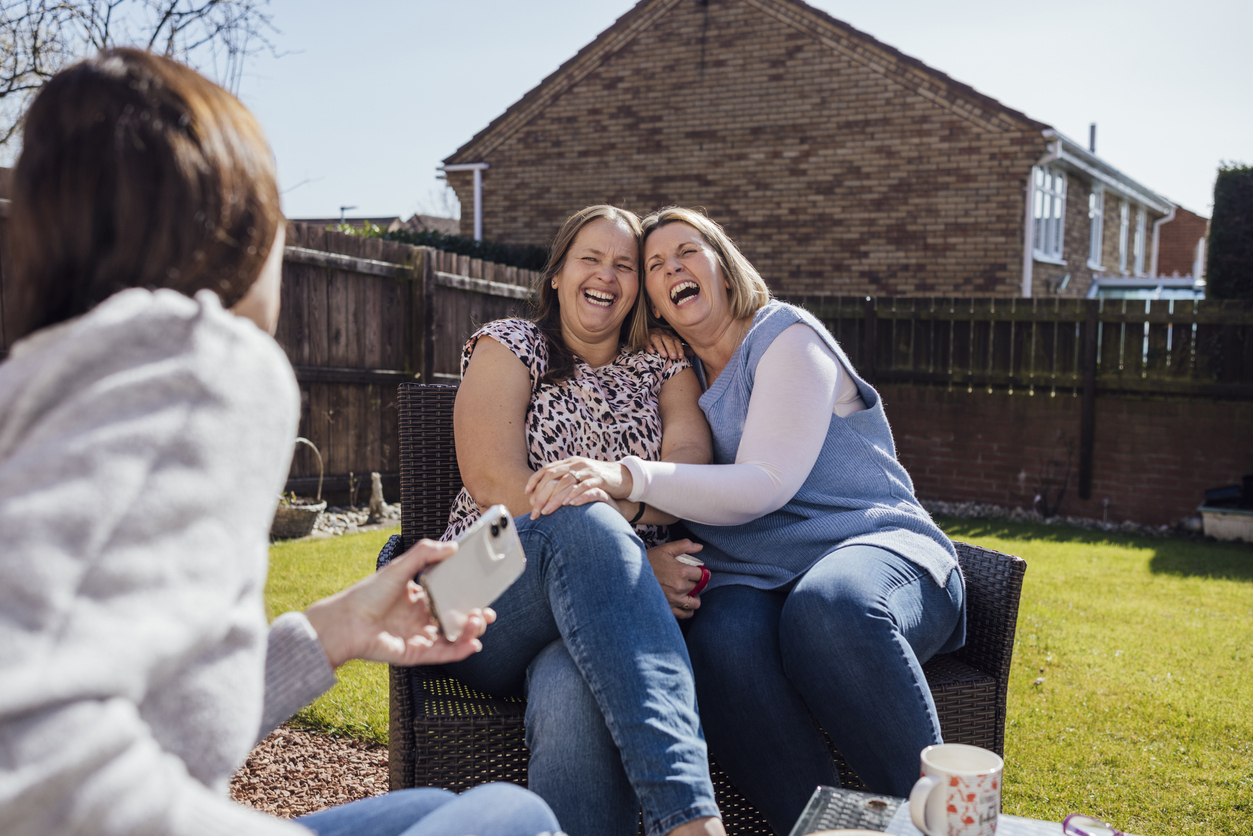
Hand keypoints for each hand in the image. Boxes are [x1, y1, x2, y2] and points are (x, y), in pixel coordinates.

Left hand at [304, 539, 495, 668]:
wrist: (346, 621)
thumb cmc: (367, 594)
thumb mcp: (398, 567)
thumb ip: (425, 553)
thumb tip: (452, 545)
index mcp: (419, 598)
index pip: (451, 597)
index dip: (469, 596)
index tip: (484, 591)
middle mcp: (422, 618)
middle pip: (456, 619)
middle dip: (476, 617)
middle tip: (488, 612)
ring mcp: (420, 637)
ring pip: (454, 637)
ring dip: (471, 632)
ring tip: (479, 621)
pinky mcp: (416, 653)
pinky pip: (444, 654)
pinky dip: (460, 651)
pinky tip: (473, 644)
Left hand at [525, 456, 631, 518]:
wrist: (623, 477)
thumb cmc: (598, 481)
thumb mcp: (579, 476)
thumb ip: (564, 480)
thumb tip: (546, 491)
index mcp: (569, 462)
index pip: (547, 469)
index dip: (535, 479)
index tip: (526, 493)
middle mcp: (577, 464)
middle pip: (553, 477)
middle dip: (542, 494)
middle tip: (535, 510)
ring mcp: (588, 471)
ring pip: (567, 483)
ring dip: (555, 498)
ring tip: (547, 511)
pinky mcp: (600, 479)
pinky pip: (585, 487)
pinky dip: (576, 496)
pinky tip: (569, 506)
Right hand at [646, 328, 684, 359]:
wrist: (644, 337)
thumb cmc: (660, 343)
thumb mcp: (671, 345)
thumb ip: (680, 349)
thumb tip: (694, 353)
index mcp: (669, 335)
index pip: (676, 340)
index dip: (679, 348)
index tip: (681, 356)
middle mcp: (662, 333)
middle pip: (668, 340)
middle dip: (671, 348)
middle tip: (674, 357)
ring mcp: (652, 334)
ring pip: (657, 339)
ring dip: (661, 347)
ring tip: (664, 355)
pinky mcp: (643, 337)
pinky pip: (645, 340)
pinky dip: (648, 345)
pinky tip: (652, 351)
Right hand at [647, 540, 705, 618]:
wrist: (630, 574)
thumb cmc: (648, 561)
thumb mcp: (665, 549)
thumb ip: (684, 545)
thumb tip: (700, 547)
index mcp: (682, 571)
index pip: (702, 575)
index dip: (702, 572)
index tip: (698, 571)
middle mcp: (680, 587)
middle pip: (699, 588)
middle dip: (698, 583)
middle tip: (691, 580)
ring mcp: (674, 599)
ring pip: (695, 603)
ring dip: (694, 597)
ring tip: (689, 593)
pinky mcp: (668, 608)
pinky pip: (685, 614)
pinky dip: (688, 610)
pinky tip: (684, 604)